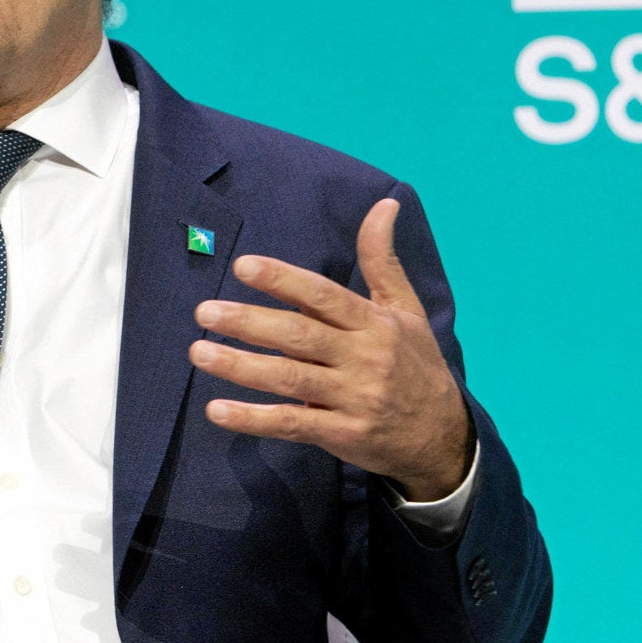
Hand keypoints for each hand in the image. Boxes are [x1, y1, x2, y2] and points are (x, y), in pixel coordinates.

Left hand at [189, 198, 471, 500]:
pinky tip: (216, 410)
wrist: (442, 438)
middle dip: (249, 322)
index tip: (243, 265)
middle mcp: (364, 358)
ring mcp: (353, 399)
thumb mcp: (406, 310)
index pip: (324, 296)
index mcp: (375, 323)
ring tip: (199, 351)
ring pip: (289, 379)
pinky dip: (253, 419)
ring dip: (240, 366)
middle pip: (299, 336)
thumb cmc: (415, 364)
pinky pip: (292, 424)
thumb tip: (385, 204)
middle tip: (204, 311)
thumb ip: (382, 260)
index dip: (284, 280)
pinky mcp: (342, 435)